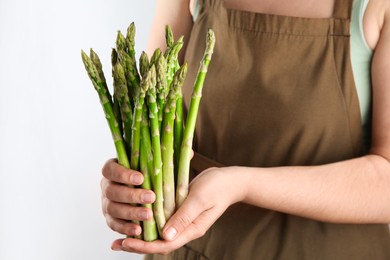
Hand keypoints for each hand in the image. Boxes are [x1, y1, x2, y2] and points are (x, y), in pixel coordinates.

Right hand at [101, 159, 155, 236]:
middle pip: (112, 191)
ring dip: (131, 213)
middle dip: (132, 195)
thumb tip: (178, 151)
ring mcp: (106, 203)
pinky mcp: (110, 219)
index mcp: (112, 170)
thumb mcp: (149, 163)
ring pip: (113, 209)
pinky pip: (114, 225)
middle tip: (151, 197)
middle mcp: (106, 186)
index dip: (124, 175)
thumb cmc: (148, 173)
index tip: (141, 178)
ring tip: (149, 215)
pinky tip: (139, 230)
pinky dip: (125, 228)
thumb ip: (157, 157)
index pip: (111, 170)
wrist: (143, 189)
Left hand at [115, 166, 247, 254]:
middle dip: (137, 244)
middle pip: (158, 242)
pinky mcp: (180, 210)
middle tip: (116, 244)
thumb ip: (184, 216)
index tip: (127, 242)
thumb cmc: (217, 187)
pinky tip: (137, 215)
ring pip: (158, 232)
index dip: (144, 246)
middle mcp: (185, 228)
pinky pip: (162, 219)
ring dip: (140, 233)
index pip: (165, 244)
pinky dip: (148, 220)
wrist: (230, 180)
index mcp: (192, 229)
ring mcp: (182, 220)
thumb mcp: (200, 199)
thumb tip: (165, 236)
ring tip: (119, 234)